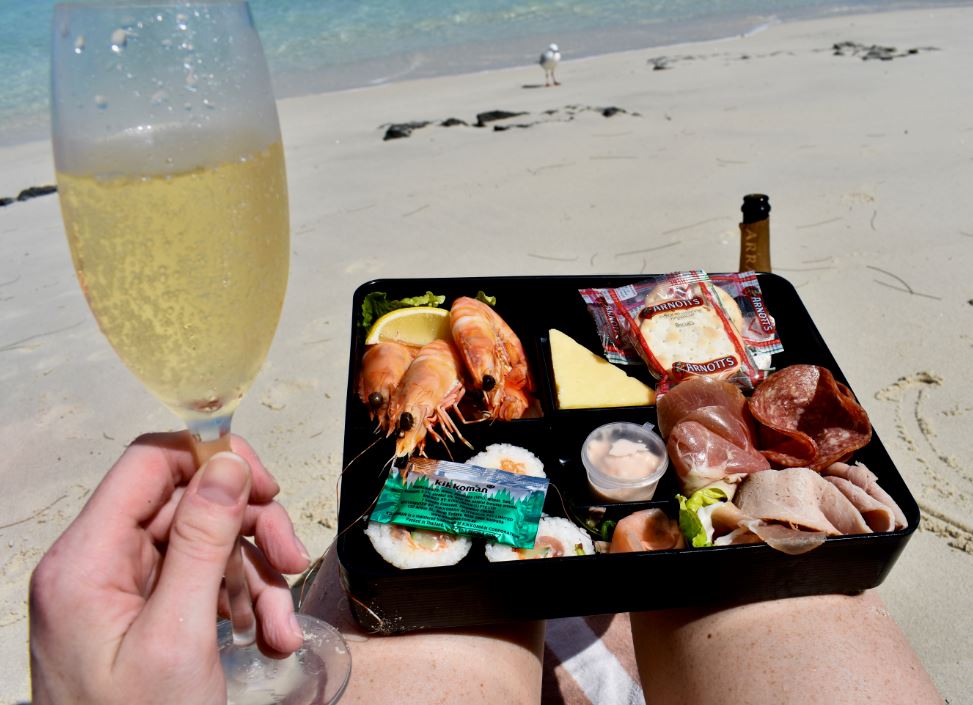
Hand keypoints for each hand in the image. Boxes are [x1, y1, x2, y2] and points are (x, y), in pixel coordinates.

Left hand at [29, 432, 311, 704]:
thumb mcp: (179, 635)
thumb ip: (204, 541)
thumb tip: (228, 463)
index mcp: (85, 559)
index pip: (150, 464)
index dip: (211, 460)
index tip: (263, 485)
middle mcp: (98, 565)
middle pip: (188, 506)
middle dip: (248, 532)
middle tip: (293, 560)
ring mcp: (121, 593)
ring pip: (205, 546)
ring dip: (256, 578)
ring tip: (280, 626)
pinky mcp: (144, 618)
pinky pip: (203, 585)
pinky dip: (243, 604)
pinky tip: (265, 638)